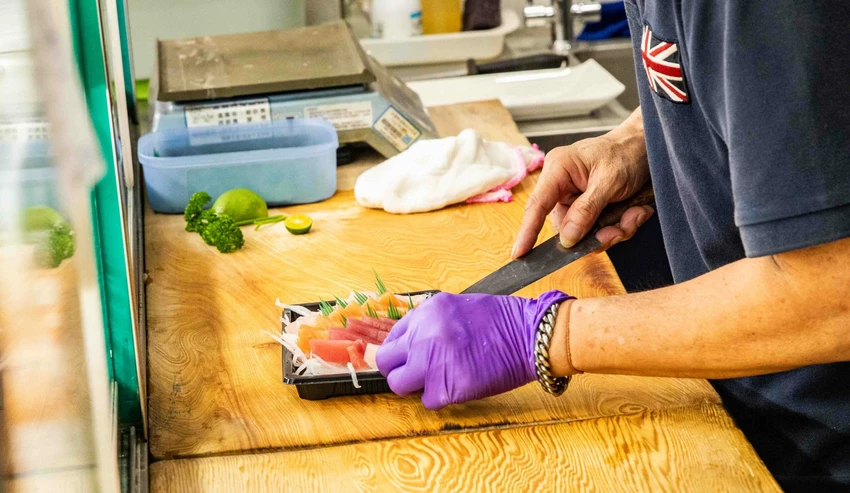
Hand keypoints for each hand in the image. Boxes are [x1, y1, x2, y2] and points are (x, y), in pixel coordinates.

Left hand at [376, 291, 573, 409]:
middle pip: (386, 363)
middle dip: (399, 370)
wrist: (528, 334)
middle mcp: (422, 336)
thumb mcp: (456, 308)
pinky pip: (428, 400)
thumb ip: (430, 324)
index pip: (391, 339)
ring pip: (400, 385)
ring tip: (438, 381)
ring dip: (415, 386)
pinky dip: (440, 398)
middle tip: (415, 374)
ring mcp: (432, 362)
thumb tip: (411, 343)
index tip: (409, 358)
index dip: (400, 351)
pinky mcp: (446, 387)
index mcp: (425, 313)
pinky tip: (458, 385)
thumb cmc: (500, 321)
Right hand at [513, 109, 652, 258]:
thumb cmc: (626, 152)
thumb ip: (586, 211)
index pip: (537, 205)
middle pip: (567, 226)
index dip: (527, 232)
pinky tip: (637, 211)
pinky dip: (622, 225)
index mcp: (558, 170)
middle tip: (618, 232)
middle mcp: (563, 186)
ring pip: (586, 232)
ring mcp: (578, 198)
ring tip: (635, 214)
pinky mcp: (592, 207)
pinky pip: (600, 229)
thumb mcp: (609, 181)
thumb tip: (567, 238)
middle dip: (596, 233)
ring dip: (614, 229)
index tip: (519, 254)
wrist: (649, 145)